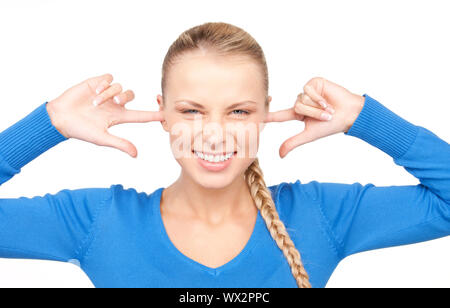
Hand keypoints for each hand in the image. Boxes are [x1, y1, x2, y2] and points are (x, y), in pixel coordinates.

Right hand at [46, 73, 163, 157]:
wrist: (60, 118)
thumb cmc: (81, 130)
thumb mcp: (102, 138)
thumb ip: (120, 144)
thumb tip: (136, 154)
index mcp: (118, 117)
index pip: (140, 116)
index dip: (154, 115)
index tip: (167, 114)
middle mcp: (114, 104)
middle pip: (130, 95)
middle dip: (125, 97)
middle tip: (117, 102)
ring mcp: (106, 93)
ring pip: (119, 87)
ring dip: (110, 93)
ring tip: (96, 102)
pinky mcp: (96, 83)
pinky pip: (109, 78)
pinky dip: (104, 84)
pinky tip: (95, 92)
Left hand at [265, 77, 364, 157]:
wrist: (349, 113)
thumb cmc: (331, 126)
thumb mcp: (309, 135)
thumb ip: (293, 142)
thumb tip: (279, 155)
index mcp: (298, 114)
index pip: (280, 115)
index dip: (268, 115)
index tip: (256, 115)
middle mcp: (301, 102)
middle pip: (296, 107)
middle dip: (312, 113)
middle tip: (325, 116)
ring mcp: (307, 92)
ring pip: (302, 99)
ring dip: (317, 106)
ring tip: (328, 108)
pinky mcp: (313, 83)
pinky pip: (308, 90)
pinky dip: (319, 98)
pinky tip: (328, 99)